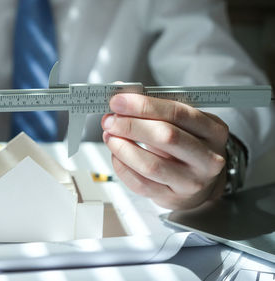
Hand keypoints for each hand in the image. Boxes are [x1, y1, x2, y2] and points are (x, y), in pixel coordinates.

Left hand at [101, 93, 227, 209]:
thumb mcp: (183, 124)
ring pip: (151, 164)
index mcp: (213, 131)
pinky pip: (140, 183)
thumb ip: (156, 110)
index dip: (144, 105)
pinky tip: (116, 154)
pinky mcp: (173, 197)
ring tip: (110, 136)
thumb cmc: (187, 146)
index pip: (178, 113)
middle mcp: (208, 158)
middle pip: (166, 137)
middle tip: (110, 120)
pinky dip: (122, 166)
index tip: (119, 101)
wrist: (199, 183)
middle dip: (131, 125)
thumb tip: (121, 99)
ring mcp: (192, 181)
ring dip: (122, 147)